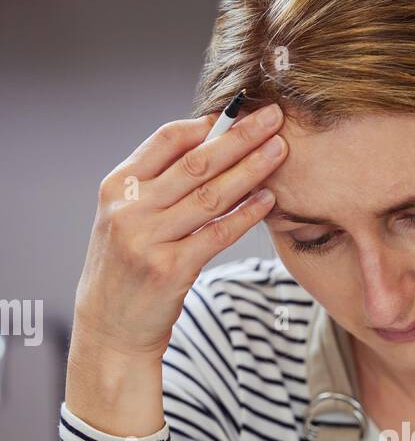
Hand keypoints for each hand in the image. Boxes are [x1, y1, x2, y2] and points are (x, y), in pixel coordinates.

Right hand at [72, 102, 287, 359]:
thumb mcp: (126, 218)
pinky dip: (245, 214)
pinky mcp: (171, 271)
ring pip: (210, 195)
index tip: (240, 111)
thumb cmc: (126, 269)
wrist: (110, 329)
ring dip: (250, 169)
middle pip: (195, 162)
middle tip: (273, 116)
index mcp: (117, 187)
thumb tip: (206, 143)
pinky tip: (269, 198)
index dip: (207, 124)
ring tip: (279, 150)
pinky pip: (217, 234)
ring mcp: (149, 240)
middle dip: (239, 136)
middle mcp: (130, 209)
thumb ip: (156, 184)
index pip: (166, 140)